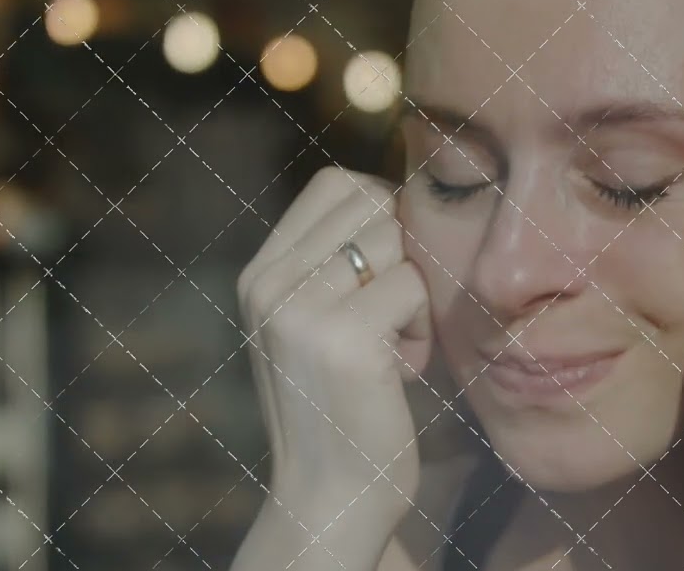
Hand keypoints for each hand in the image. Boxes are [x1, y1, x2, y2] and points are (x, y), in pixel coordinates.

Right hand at [238, 166, 433, 531]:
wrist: (329, 500)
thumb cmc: (340, 408)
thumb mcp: (310, 323)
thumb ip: (330, 262)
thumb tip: (395, 193)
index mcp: (259, 274)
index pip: (334, 183)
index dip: (381, 209)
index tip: (391, 267)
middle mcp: (268, 283)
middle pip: (372, 200)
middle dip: (403, 248)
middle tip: (393, 309)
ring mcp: (301, 310)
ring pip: (397, 239)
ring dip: (415, 290)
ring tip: (396, 343)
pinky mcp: (344, 339)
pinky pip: (414, 286)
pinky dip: (424, 327)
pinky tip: (402, 370)